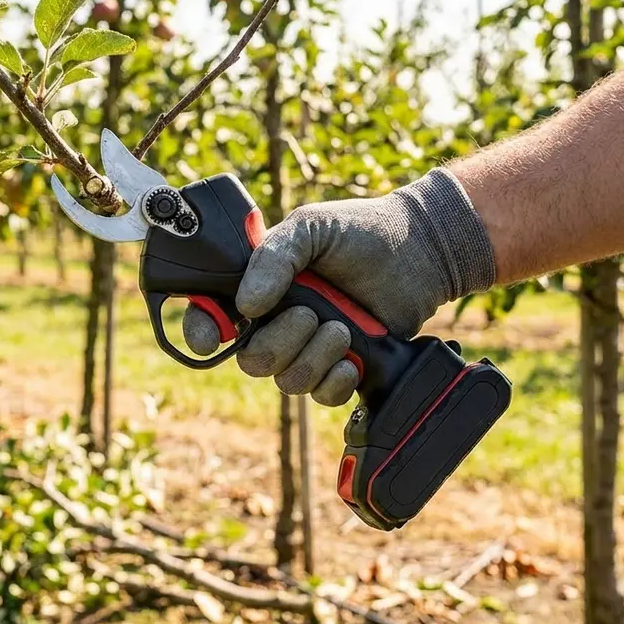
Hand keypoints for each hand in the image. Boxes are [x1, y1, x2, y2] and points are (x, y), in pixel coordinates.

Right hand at [182, 169, 495, 406]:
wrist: (420, 251)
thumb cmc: (361, 231)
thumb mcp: (311, 228)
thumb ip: (274, 257)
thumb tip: (245, 304)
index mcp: (259, 285)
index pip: (213, 315)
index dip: (203, 330)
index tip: (214, 337)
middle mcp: (278, 321)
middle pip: (252, 360)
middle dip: (280, 342)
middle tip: (312, 314)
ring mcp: (309, 347)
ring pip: (287, 380)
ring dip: (314, 358)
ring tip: (343, 330)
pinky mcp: (342, 368)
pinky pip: (322, 395)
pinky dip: (335, 382)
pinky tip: (353, 359)